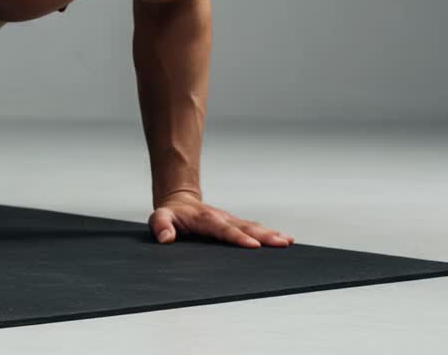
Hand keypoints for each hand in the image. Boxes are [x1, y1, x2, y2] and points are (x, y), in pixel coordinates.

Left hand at [148, 192, 294, 247]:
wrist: (179, 200)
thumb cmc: (171, 213)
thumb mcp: (159, 217)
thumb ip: (161, 225)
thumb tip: (166, 238)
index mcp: (205, 219)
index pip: (223, 230)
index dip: (238, 237)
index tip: (253, 246)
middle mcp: (221, 218)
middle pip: (245, 227)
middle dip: (264, 236)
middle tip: (282, 243)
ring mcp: (230, 220)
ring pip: (252, 227)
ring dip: (270, 234)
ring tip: (288, 241)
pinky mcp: (234, 223)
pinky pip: (253, 228)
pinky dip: (269, 233)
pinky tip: (283, 239)